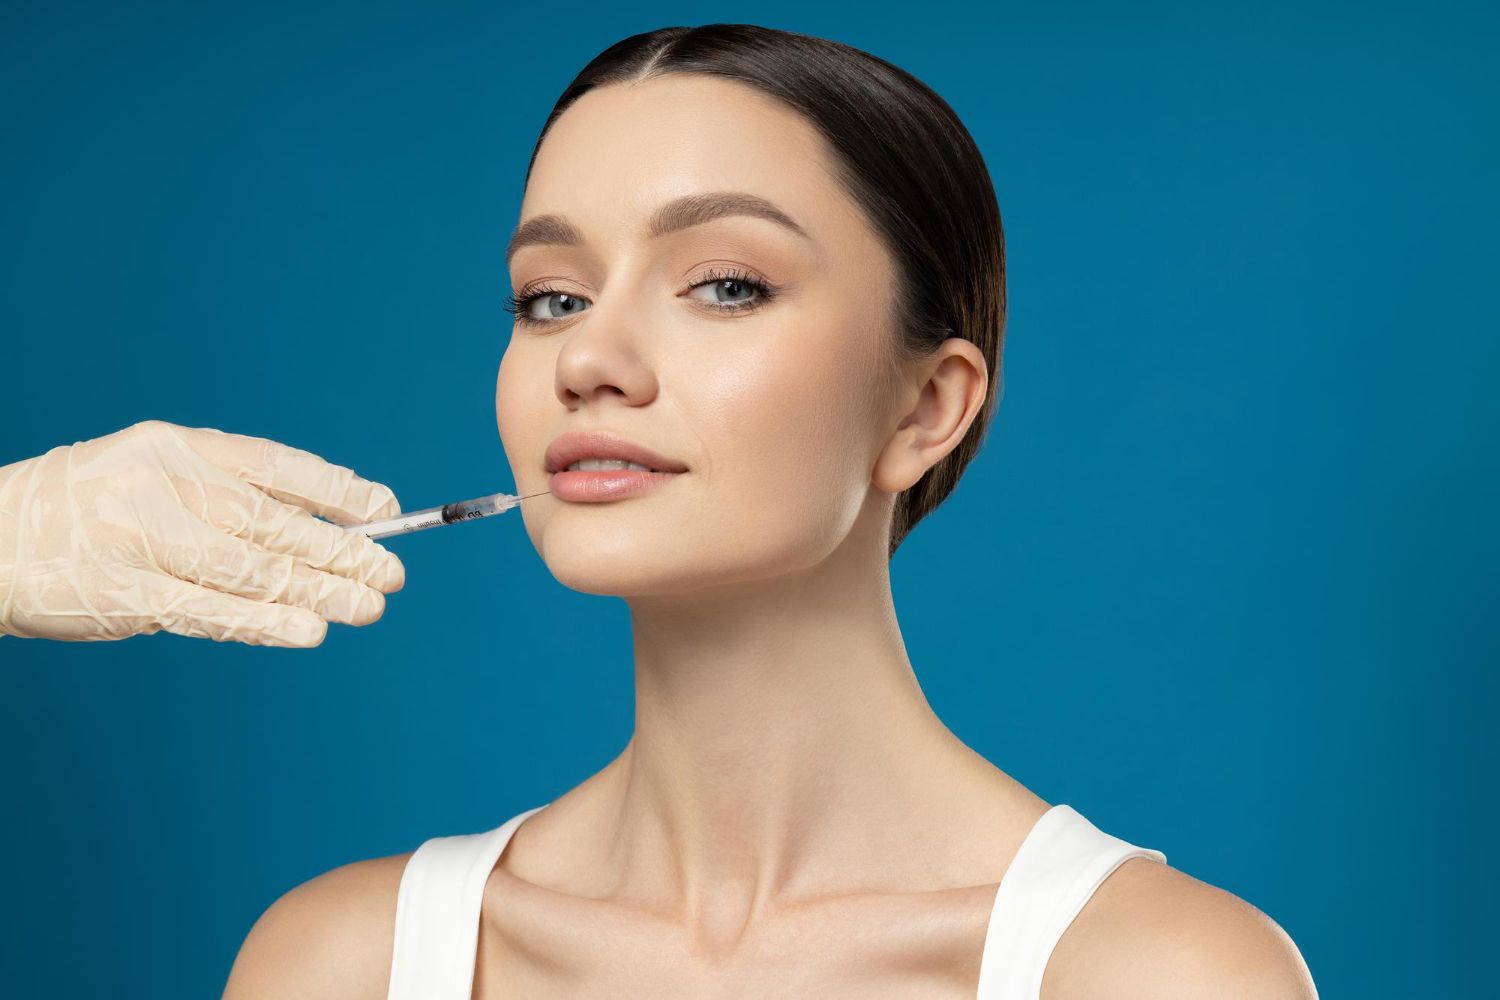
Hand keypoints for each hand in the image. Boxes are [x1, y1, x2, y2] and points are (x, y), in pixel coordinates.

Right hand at [0, 420, 405, 647]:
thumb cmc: (93, 508)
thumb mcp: (157, 473)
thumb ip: (231, 493)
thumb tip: (331, 528)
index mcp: (178, 446)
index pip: (277, 465)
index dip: (338, 491)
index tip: (386, 513)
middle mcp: (164, 484)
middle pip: (275, 521)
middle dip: (343, 551)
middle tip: (393, 575)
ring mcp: (142, 539)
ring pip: (253, 569)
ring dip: (319, 592)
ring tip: (370, 607)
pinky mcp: (125, 593)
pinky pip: (210, 611)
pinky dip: (265, 623)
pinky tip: (309, 631)